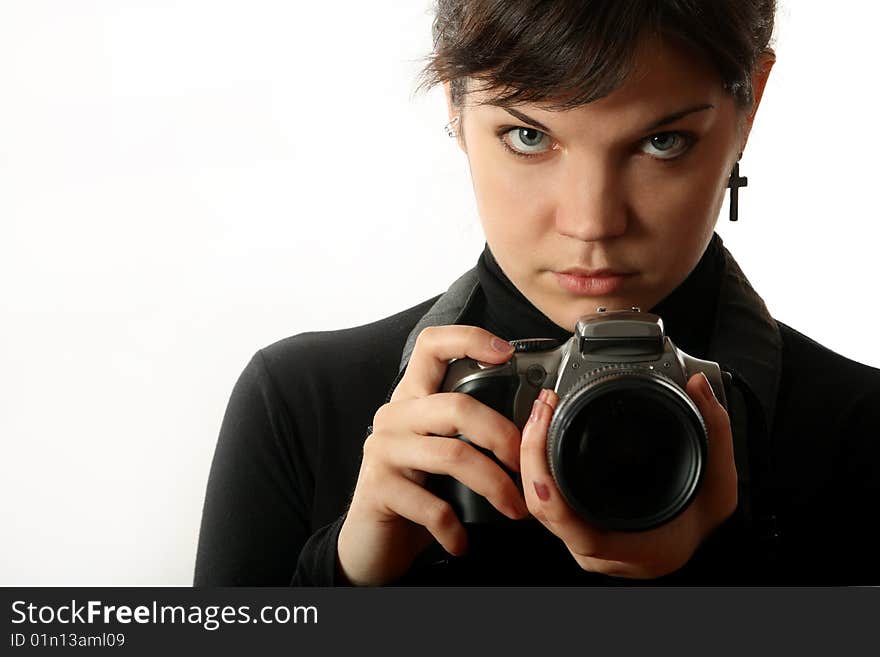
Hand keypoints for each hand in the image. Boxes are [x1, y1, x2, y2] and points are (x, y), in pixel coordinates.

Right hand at [337, 326, 529, 585]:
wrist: (370, 540)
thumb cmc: (417, 489)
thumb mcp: (442, 448)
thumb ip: (470, 426)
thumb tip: (534, 416)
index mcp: (413, 397)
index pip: (432, 345)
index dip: (469, 339)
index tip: (506, 353)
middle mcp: (395, 415)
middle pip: (458, 405)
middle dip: (503, 436)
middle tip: (525, 465)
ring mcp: (383, 450)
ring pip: (453, 455)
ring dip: (494, 485)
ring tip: (515, 508)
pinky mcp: (378, 488)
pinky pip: (432, 506)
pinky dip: (455, 528)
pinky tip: (463, 541)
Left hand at [519, 372, 737, 578]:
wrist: (693, 546)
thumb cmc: (700, 526)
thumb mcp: (720, 486)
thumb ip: (715, 434)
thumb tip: (700, 386)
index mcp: (622, 546)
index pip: (564, 519)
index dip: (544, 477)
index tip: (545, 428)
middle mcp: (594, 549)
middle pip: (541, 506)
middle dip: (532, 451)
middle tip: (544, 405)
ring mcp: (580, 540)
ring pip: (538, 503)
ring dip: (531, 455)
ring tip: (541, 412)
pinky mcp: (575, 525)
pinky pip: (546, 500)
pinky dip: (539, 465)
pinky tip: (543, 435)